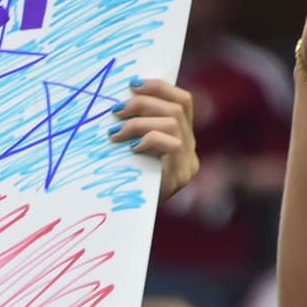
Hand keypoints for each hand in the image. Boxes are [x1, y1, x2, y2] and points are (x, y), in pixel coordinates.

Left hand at [110, 78, 197, 204]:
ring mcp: (187, 165)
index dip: (160, 88)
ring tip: (115, 133)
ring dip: (139, 122)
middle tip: (115, 111)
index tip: (133, 83)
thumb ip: (138, 129)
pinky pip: (169, 145)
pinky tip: (131, 148)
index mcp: (184, 140)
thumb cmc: (125, 184)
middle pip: (176, 110)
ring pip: (172, 123)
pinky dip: (148, 139)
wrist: (128, 222)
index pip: (183, 102)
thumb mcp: (133, 152)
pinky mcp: (178, 178)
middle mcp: (191, 151)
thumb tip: (118, 101)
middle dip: (143, 103)